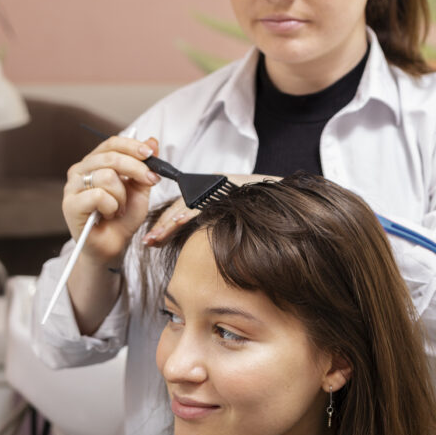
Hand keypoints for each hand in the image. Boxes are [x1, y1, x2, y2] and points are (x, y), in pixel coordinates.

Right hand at [63, 134, 160, 265]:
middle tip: (150, 181)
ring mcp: (72, 187)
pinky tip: (108, 215)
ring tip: (119, 208)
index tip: (151, 154)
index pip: (112, 143)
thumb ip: (144, 167)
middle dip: (136, 169)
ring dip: (122, 196)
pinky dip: (111, 207)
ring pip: (106, 176)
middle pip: (111, 157)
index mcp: (95, 162)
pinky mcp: (70, 204)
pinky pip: (99, 195)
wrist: (113, 246)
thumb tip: (152, 140)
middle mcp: (80, 170)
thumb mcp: (140, 190)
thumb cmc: (123, 218)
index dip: (133, 146)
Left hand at [141, 173, 279, 246]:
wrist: (287, 200)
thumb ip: (213, 228)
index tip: (152, 241)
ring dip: (169, 222)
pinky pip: (203, 201)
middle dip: (162, 226)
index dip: (165, 225)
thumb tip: (195, 248)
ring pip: (186, 204)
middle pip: (178, 207)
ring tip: (155, 238)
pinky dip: (188, 213)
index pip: (180, 210)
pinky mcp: (225, 185)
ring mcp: (218, 186)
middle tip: (148, 242)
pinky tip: (176, 223)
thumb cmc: (263, 214)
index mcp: (210, 196)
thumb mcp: (232, 222)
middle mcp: (211, 188)